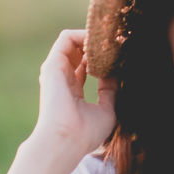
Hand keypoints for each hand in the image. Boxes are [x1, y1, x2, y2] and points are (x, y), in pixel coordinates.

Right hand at [33, 28, 117, 160]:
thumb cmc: (85, 133)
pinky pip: (66, 37)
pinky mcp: (54, 63)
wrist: (67, 139)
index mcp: (72, 91)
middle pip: (78, 51)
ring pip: (72, 41)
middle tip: (117, 43)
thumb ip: (110, 91)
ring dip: (92, 37)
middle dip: (97, 45)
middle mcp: (62, 78)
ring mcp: (56, 70)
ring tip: (110, 41)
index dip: (102, 59)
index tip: (119, 56)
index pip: (85, 67)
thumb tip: (115, 74)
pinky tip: (100, 43)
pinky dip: (83, 34)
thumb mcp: (107, 110)